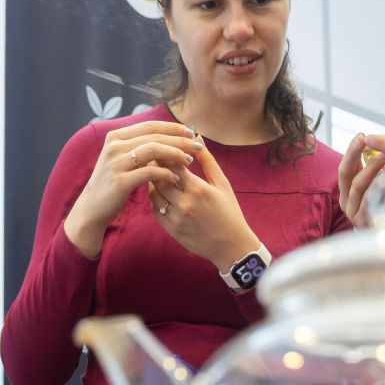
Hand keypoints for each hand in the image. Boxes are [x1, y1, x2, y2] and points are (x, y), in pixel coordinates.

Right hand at [64, 121, 201, 257]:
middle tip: (198, 146)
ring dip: (175, 154)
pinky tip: (177, 178)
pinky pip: (150, 172)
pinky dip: (167, 173)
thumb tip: (169, 136)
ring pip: (153, 150)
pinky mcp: (121, 181)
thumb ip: (140, 146)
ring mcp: (116, 163)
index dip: (173, 128)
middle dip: (180, 140)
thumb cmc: (115, 182)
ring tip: (190, 161)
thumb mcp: (123, 159)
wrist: (92, 207)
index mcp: (116, 136)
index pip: (150, 126)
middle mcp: (114, 146)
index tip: (192, 133)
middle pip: (155, 136)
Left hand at [147, 141, 260, 270]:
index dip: (167, 154)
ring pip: (153, 193)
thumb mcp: (223, 184)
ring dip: (154, 182)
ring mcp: (176, 218)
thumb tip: (196, 138)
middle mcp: (186, 203)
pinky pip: (154, 209)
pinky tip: (162, 194)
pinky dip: (155, 198)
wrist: (232, 246)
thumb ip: (207, 161)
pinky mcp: (171, 229)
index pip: (173, 164)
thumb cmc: (230, 212)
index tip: (167, 149)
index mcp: (200, 190)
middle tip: (157, 159)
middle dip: (157, 166)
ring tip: (159, 176)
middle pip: (159, 177)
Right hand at [337, 134, 384, 226]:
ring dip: (370, 168)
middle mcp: (347, 201)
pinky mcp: (364, 223)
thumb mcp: (381, 185)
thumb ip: (379, 169)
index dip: (352, 150)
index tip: (362, 135)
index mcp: (349, 190)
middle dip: (354, 153)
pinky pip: (368, 202)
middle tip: (366, 138)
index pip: (347, 166)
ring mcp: (354, 213)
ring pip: (358, 186)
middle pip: (345, 173)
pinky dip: (376, 189)